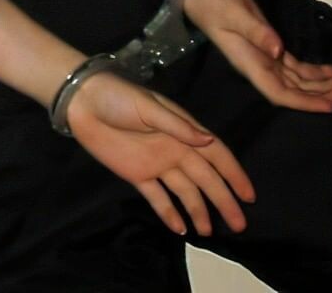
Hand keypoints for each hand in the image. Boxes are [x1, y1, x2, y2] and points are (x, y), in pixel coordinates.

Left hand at [65, 69, 254, 236]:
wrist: (82, 102)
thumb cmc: (118, 97)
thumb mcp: (149, 107)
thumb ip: (179, 127)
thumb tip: (210, 141)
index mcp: (181, 130)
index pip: (215, 154)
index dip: (233, 174)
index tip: (249, 195)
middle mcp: (174, 149)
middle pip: (205, 179)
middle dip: (223, 200)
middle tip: (238, 225)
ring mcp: (156, 163)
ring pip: (184, 191)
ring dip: (198, 210)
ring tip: (208, 233)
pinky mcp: (136, 174)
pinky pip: (157, 197)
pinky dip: (169, 213)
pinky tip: (180, 229)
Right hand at [181, 0, 331, 112]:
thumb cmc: (212, 0)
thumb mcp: (233, 14)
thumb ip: (256, 32)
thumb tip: (278, 51)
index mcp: (248, 62)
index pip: (278, 92)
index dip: (303, 102)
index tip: (329, 106)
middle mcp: (257, 63)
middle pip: (292, 89)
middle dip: (320, 94)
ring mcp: (263, 53)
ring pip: (296, 78)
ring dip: (321, 83)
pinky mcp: (268, 41)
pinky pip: (293, 64)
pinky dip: (313, 69)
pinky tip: (331, 70)